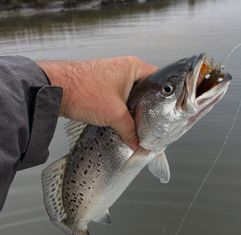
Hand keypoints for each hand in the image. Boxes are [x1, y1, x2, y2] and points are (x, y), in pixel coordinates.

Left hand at [37, 56, 156, 149]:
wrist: (55, 90)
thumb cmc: (84, 91)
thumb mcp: (114, 114)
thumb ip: (130, 131)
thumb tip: (139, 144)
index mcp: (134, 68)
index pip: (160, 81)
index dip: (166, 98)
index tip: (170, 113)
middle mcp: (126, 70)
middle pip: (147, 91)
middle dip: (150, 109)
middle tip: (156, 124)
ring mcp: (114, 78)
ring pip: (133, 97)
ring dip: (136, 111)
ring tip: (142, 126)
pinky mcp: (104, 87)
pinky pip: (121, 100)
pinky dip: (125, 111)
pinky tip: (126, 123)